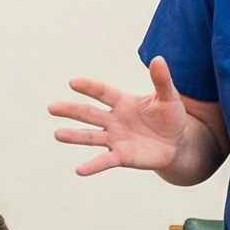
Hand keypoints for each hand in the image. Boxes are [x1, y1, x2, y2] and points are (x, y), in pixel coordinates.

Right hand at [49, 58, 187, 175]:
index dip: (89, 87)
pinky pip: (104, 161)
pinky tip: (79, 170)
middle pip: (89, 114)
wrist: (177, 144)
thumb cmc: (170, 117)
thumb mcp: (169, 98)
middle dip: (71, 110)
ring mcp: (115, 139)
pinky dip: (92, 166)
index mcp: (123, 102)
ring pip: (91, 137)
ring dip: (74, 136)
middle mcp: (114, 120)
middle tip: (51, 107)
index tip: (73, 82)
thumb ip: (161, 81)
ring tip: (58, 135)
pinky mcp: (121, 157)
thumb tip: (158, 59)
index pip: (103, 93)